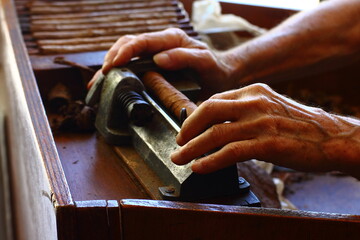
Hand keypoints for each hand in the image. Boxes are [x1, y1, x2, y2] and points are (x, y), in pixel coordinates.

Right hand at [88, 28, 238, 91]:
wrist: (219, 75)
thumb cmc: (213, 68)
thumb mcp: (204, 61)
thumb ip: (184, 57)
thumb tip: (159, 59)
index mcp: (171, 39)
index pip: (142, 41)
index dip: (126, 51)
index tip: (115, 64)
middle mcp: (160, 43)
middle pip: (129, 43)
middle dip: (113, 57)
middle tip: (103, 75)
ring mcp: (155, 52)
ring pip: (126, 52)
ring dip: (112, 64)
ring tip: (100, 80)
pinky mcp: (152, 63)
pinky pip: (131, 63)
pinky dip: (119, 71)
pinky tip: (110, 81)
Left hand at [171, 83, 359, 176]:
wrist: (333, 138)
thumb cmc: (301, 126)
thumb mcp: (270, 108)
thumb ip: (245, 112)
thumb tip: (218, 125)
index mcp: (254, 91)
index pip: (214, 99)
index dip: (195, 115)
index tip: (186, 129)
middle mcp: (255, 103)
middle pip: (208, 111)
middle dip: (187, 129)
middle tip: (178, 143)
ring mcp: (260, 122)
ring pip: (215, 134)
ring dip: (192, 148)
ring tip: (180, 158)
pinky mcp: (267, 144)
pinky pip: (230, 152)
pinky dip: (210, 161)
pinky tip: (200, 167)